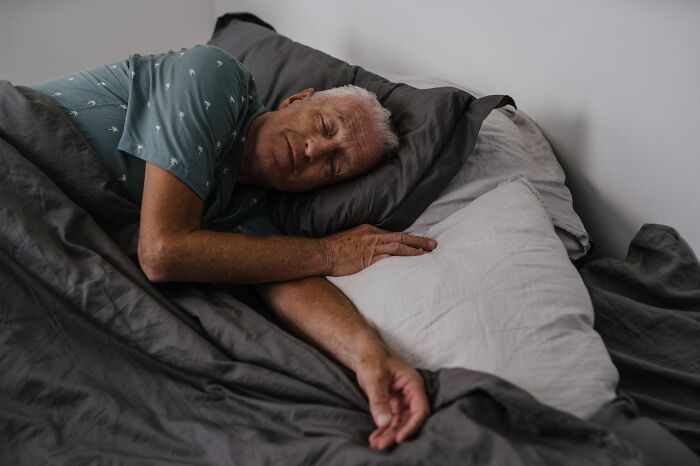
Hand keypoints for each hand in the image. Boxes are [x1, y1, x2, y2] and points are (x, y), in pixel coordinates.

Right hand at [321, 224, 436, 276]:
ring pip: (399, 245)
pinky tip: (414, 261)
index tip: (417, 243)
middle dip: (418, 241)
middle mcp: (373, 236)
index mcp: (368, 231)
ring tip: (429, 253)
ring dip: (415, 249)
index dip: (406, 239)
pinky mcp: (370, 258)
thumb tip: (366, 251)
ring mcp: (372, 246)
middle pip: (400, 237)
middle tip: (433, 245)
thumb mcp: (348, 240)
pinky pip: (391, 257)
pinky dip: (404, 257)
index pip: (392, 234)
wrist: (322, 253)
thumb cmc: (331, 249)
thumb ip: (360, 244)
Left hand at [355, 353, 429, 450]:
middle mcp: (410, 394)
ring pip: (399, 422)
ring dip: (389, 434)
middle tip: (382, 445)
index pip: (420, 409)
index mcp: (413, 384)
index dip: (411, 426)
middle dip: (397, 433)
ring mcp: (401, 400)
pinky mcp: (392, 404)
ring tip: (376, 444)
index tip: (399, 437)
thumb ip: (379, 399)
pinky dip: (383, 429)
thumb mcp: (375, 377)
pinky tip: (375, 438)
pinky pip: (390, 420)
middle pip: (409, 419)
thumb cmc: (372, 358)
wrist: (362, 353)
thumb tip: (383, 422)